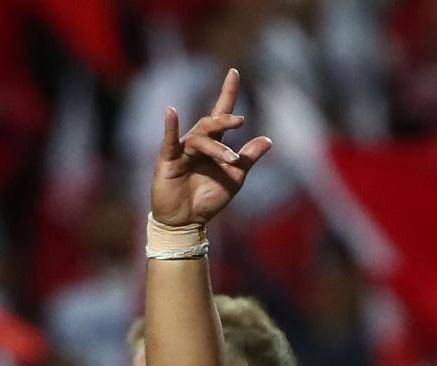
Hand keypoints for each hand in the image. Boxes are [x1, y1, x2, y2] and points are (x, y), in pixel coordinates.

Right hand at [149, 69, 272, 230]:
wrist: (188, 222)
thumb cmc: (208, 199)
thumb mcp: (235, 178)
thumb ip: (248, 158)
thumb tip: (269, 139)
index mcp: (213, 145)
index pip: (220, 114)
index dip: (227, 93)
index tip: (234, 72)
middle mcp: (197, 142)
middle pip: (211, 123)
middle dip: (225, 120)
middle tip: (241, 121)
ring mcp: (181, 150)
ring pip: (200, 139)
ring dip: (216, 148)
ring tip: (231, 160)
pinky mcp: (168, 160)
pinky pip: (170, 141)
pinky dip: (171, 127)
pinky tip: (171, 112)